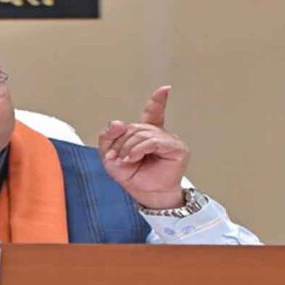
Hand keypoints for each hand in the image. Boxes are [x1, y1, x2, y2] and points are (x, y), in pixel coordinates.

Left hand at [98, 86, 189, 208]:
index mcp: (146, 133)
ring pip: (142, 133)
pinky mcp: (176, 148)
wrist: (145, 195)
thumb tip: (117, 122)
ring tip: (126, 160)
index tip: (165, 89)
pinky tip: (132, 158)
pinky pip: (152, 141)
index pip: (153, 112)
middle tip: (116, 157)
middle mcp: (159, 134)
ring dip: (128, 148)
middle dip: (120, 142)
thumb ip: (107, 138)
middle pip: (134, 126)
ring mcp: (170, 140)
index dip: (158, 101)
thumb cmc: (132, 177)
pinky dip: (138, 149)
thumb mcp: (110, 157)